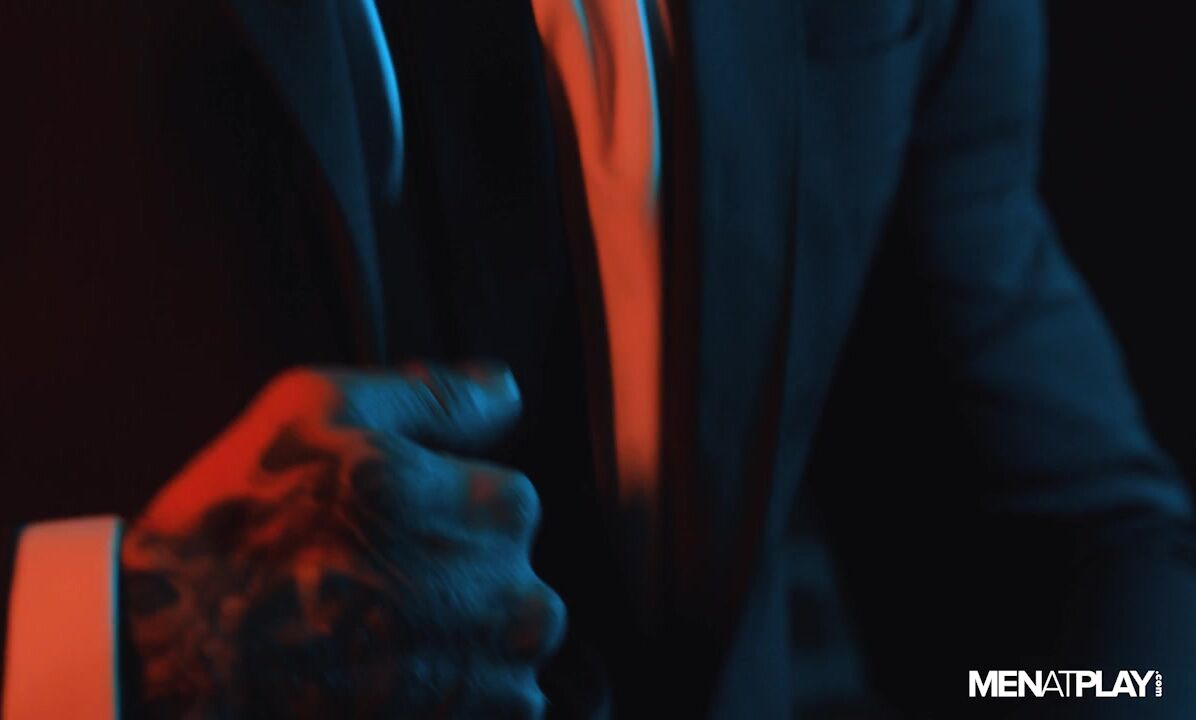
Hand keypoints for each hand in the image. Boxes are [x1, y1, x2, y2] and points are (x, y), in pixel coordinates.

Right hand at [120, 364, 564, 718]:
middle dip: (454, 589)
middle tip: (366, 595)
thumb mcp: (323, 407)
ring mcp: (497, 682)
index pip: (505, 507)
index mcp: (499, 508)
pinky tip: (379, 686)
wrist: (174, 648)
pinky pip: (490, 713)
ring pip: (505, 656)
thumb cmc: (243, 521)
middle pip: (513, 586)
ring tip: (367, 645)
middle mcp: (519, 597)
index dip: (438, 516)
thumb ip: (436, 397)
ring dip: (455, 653)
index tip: (380, 532)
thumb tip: (508, 389)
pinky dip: (446, 705)